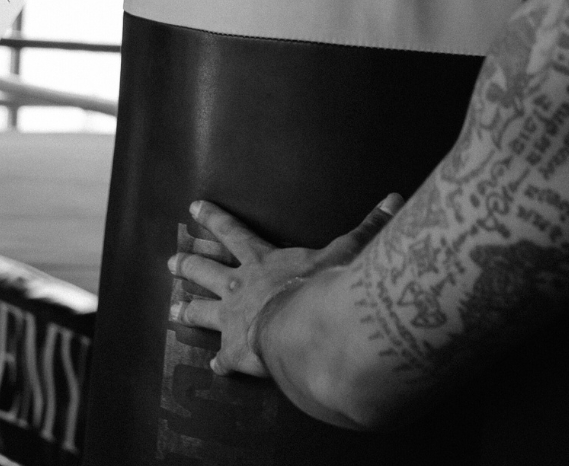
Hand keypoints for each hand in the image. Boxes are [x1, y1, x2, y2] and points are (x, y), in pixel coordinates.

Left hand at [169, 194, 403, 377]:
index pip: (231, 231)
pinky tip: (214, 367)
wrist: (308, 332)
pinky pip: (224, 358)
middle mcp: (239, 287)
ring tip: (171, 310)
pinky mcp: (237, 352)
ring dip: (187, 310)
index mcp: (260, 260)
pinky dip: (219, 362)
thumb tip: (396, 200)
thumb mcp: (347, 253)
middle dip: (187, 265)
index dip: (212, 218)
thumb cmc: (325, 289)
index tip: (192, 208)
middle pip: (204, 270)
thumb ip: (369, 229)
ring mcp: (233, 320)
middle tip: (172, 262)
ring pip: (202, 311)